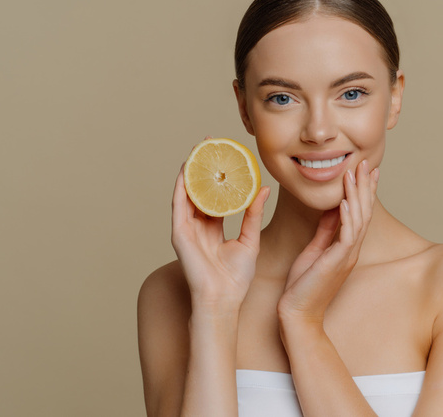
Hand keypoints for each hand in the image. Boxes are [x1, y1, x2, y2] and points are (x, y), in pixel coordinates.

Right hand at [171, 140, 270, 312]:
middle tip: (211, 143)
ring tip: (198, 150)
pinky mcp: (179, 233)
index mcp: (214, 227)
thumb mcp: (250, 239)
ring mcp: (186, 228)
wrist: (223, 299)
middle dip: (204, 166)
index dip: (220, 175)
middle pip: (200, 189)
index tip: (227, 155)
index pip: (216, 194)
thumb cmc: (236, 277)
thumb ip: (254, 214)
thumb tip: (264, 189)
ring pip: (187, 193)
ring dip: (192, 171)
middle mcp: (198, 225)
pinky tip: (186, 170)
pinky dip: (181, 187)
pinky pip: (178, 205)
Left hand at [277, 160, 378, 323]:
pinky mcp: (336, 263)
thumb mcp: (314, 251)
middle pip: (363, 212)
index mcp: (346, 247)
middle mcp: (351, 250)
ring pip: (357, 220)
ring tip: (354, 173)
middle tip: (367, 163)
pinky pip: (345, 236)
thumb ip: (325, 230)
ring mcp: (346, 256)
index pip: (358, 213)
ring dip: (356, 195)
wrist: (298, 314)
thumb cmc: (303, 286)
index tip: (365, 170)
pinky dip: (345, 216)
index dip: (362, 191)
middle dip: (365, 186)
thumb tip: (332, 208)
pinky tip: (343, 201)